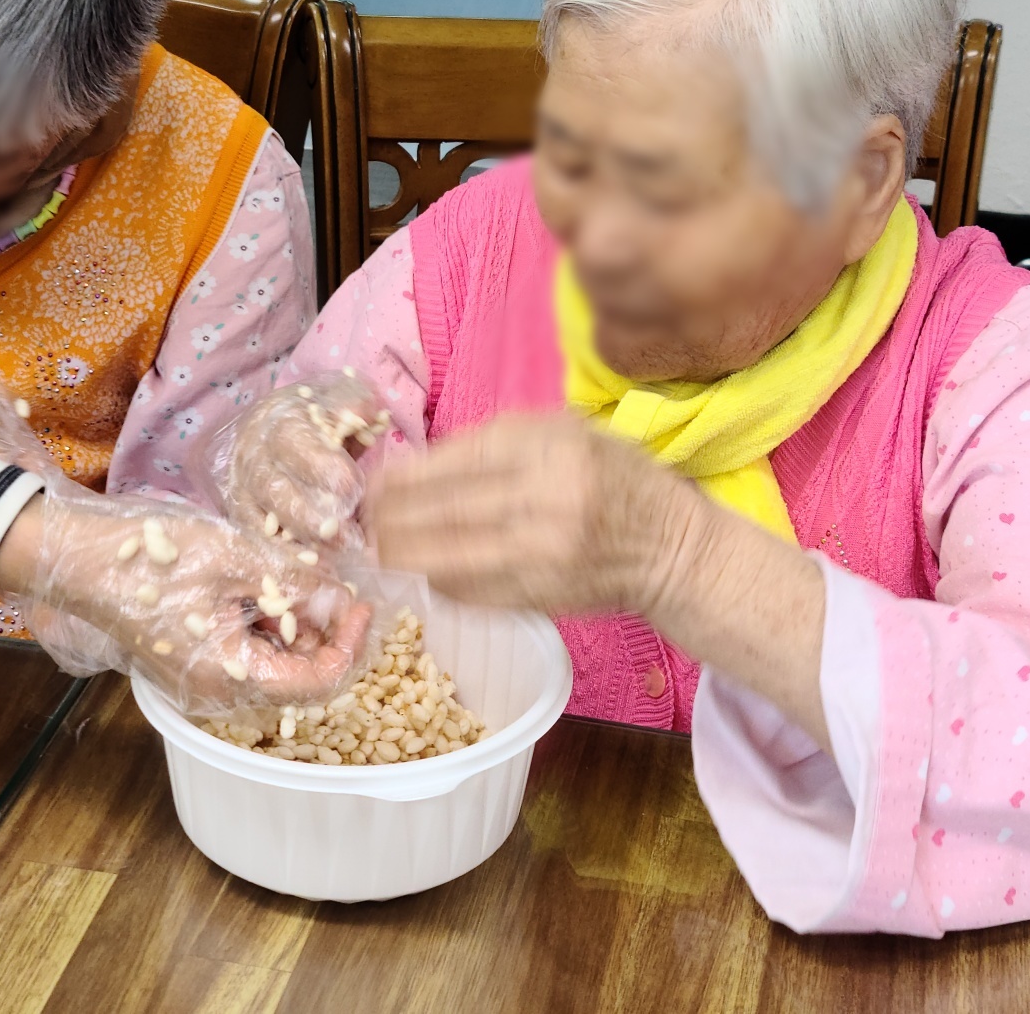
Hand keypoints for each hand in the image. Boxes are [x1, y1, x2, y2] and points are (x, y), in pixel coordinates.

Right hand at [18, 489, 372, 714]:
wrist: (76, 554)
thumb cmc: (151, 556)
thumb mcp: (236, 560)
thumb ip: (295, 585)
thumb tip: (343, 600)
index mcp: (228, 678)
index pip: (315, 684)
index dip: (349, 646)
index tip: (363, 604)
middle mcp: (216, 692)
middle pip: (297, 679)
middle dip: (328, 636)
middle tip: (343, 587)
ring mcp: (202, 677)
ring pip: (274, 664)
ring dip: (301, 628)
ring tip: (311, 580)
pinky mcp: (192, 656)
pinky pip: (246, 651)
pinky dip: (270, 624)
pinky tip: (275, 585)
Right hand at [205, 371, 390, 552]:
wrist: (277, 420)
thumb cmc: (320, 413)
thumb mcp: (341, 396)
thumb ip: (353, 404)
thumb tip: (360, 417)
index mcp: (281, 421)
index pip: (296, 445)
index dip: (324, 468)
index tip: (353, 490)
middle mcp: (254, 453)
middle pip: (274, 489)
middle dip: (309, 517)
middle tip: (346, 539)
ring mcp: (242, 484)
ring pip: (259, 517)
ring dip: (295, 543)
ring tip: (331, 561)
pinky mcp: (238, 509)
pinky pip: (252, 537)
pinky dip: (278, 554)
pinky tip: (309, 565)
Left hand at [367, 413, 698, 615]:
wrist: (671, 548)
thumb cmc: (614, 478)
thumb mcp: (566, 433)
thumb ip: (499, 442)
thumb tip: (419, 463)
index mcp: (550, 446)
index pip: (456, 460)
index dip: (404, 476)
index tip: (371, 482)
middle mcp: (545, 498)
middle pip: (444, 510)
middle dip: (390, 518)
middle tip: (358, 520)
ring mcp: (543, 554)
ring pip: (449, 558)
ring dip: (403, 556)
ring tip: (376, 550)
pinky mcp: (541, 597)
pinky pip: (472, 594)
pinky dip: (438, 585)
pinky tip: (420, 575)